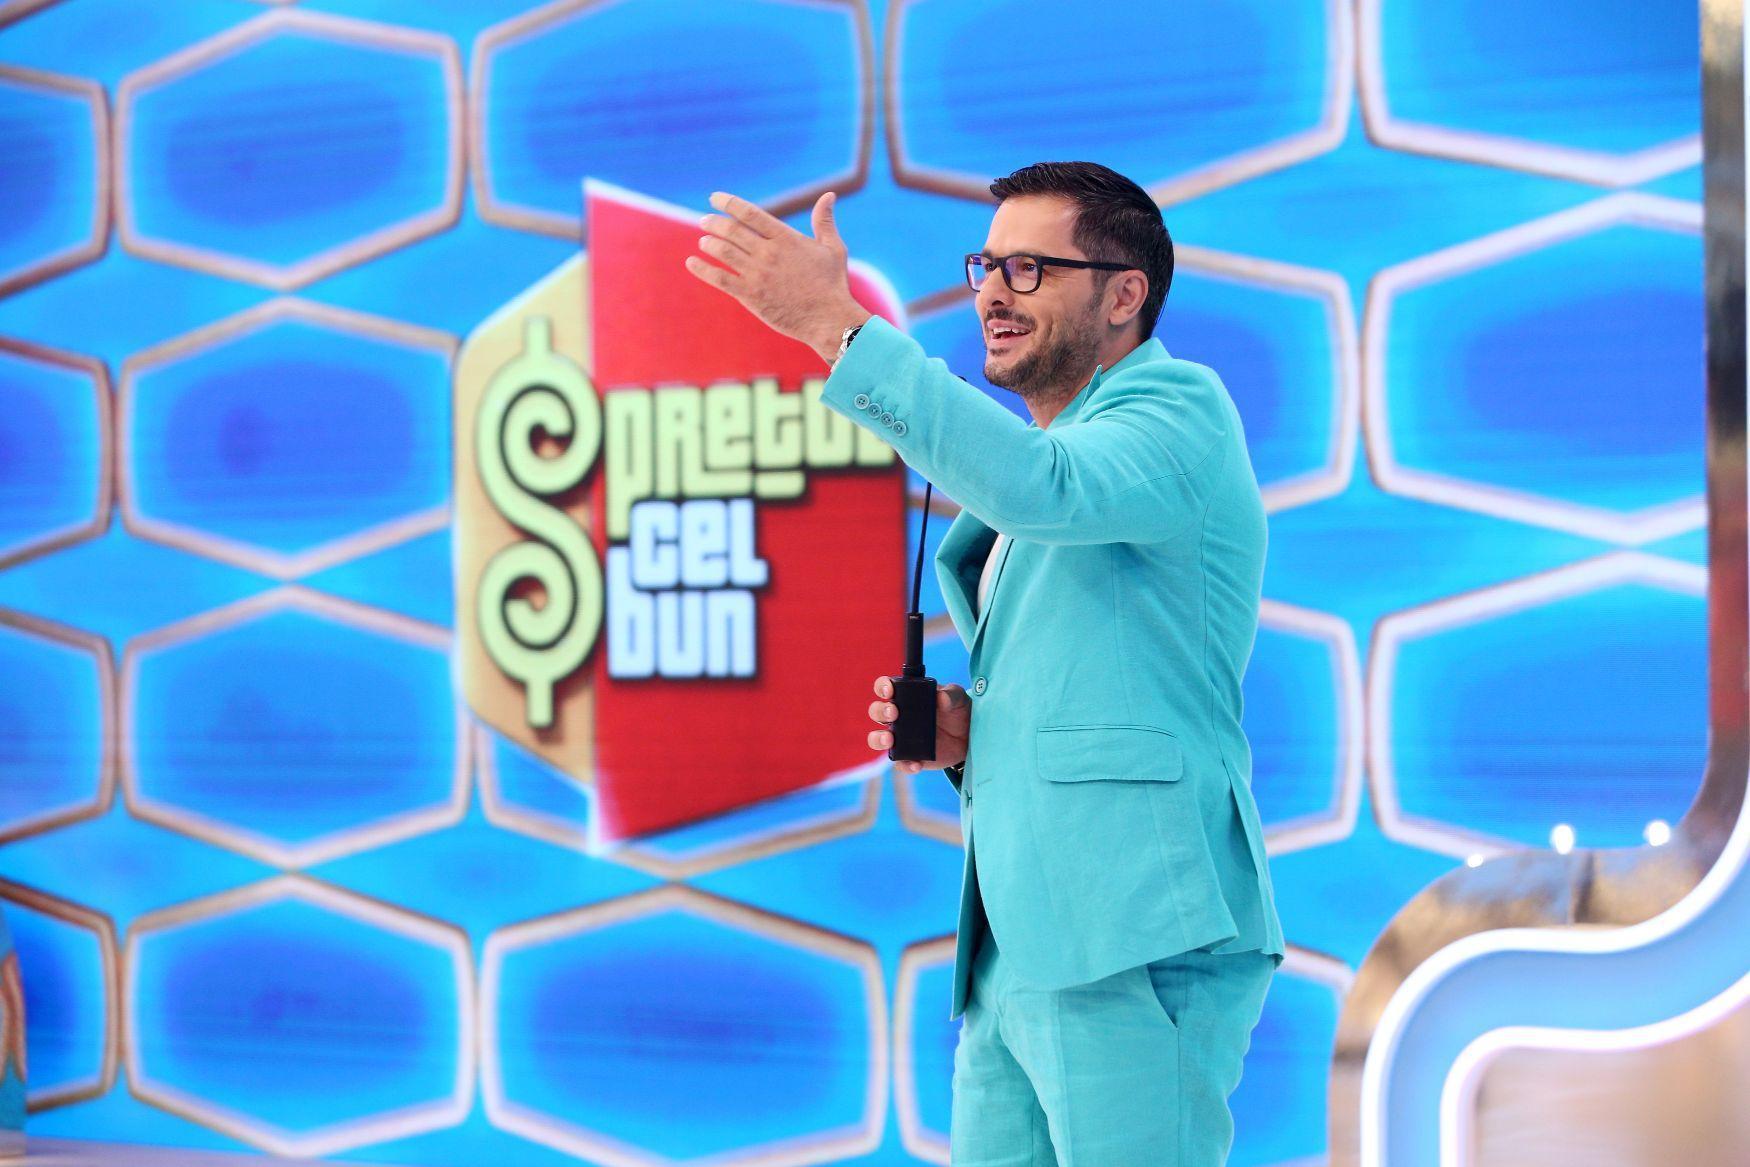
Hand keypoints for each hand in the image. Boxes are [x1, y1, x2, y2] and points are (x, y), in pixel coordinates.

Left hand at [685, 190, 870, 363]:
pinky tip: (691, 263)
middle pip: (732, 230)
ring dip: (708, 244)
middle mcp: (769, 253)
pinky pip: (720, 279)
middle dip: (713, 223)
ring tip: (703, 241)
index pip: (750, 213)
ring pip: (723, 252)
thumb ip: (824, 221)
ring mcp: (758, 275)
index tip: (714, 198)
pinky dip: (702, 269)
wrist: (829, 319)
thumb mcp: (833, 248)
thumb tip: (829, 195)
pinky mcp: (751, 296)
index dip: (728, 203)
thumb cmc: (833, 284)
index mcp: (786, 238)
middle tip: (704, 221)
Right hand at [866, 676, 970, 774]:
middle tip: (894, 713)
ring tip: (890, 739)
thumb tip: (941, 697)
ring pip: (877, 739)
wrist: (968, 737)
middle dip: (881, 711)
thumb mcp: (958, 698)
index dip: (882, 687)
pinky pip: (900, 763)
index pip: (885, 688)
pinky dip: (906, 764)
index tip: (889, 690)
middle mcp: (898, 716)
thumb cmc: (957, 711)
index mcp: (906, 696)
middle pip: (877, 712)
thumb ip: (951, 695)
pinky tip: (916, 765)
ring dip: (879, 738)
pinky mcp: (909, 757)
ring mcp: (901, 738)